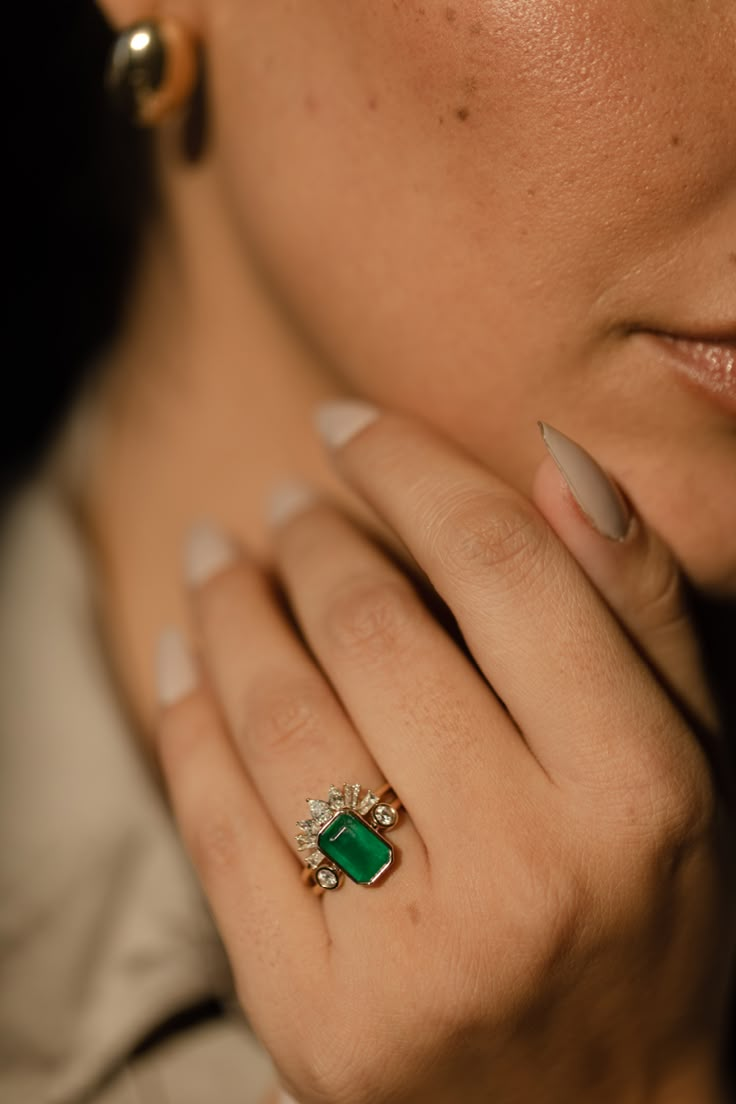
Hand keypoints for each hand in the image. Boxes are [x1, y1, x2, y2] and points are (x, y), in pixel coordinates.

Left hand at [154, 402, 733, 1103]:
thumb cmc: (647, 918)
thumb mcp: (691, 765)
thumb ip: (641, 614)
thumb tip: (559, 466)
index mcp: (639, 795)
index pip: (507, 569)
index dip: (412, 467)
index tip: (349, 422)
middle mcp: (528, 873)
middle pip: (375, 633)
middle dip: (311, 536)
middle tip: (286, 501)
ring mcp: (408, 958)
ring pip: (279, 718)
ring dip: (230, 608)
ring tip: (221, 558)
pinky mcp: (311, 1020)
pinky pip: (218, 825)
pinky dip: (185, 714)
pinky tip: (184, 657)